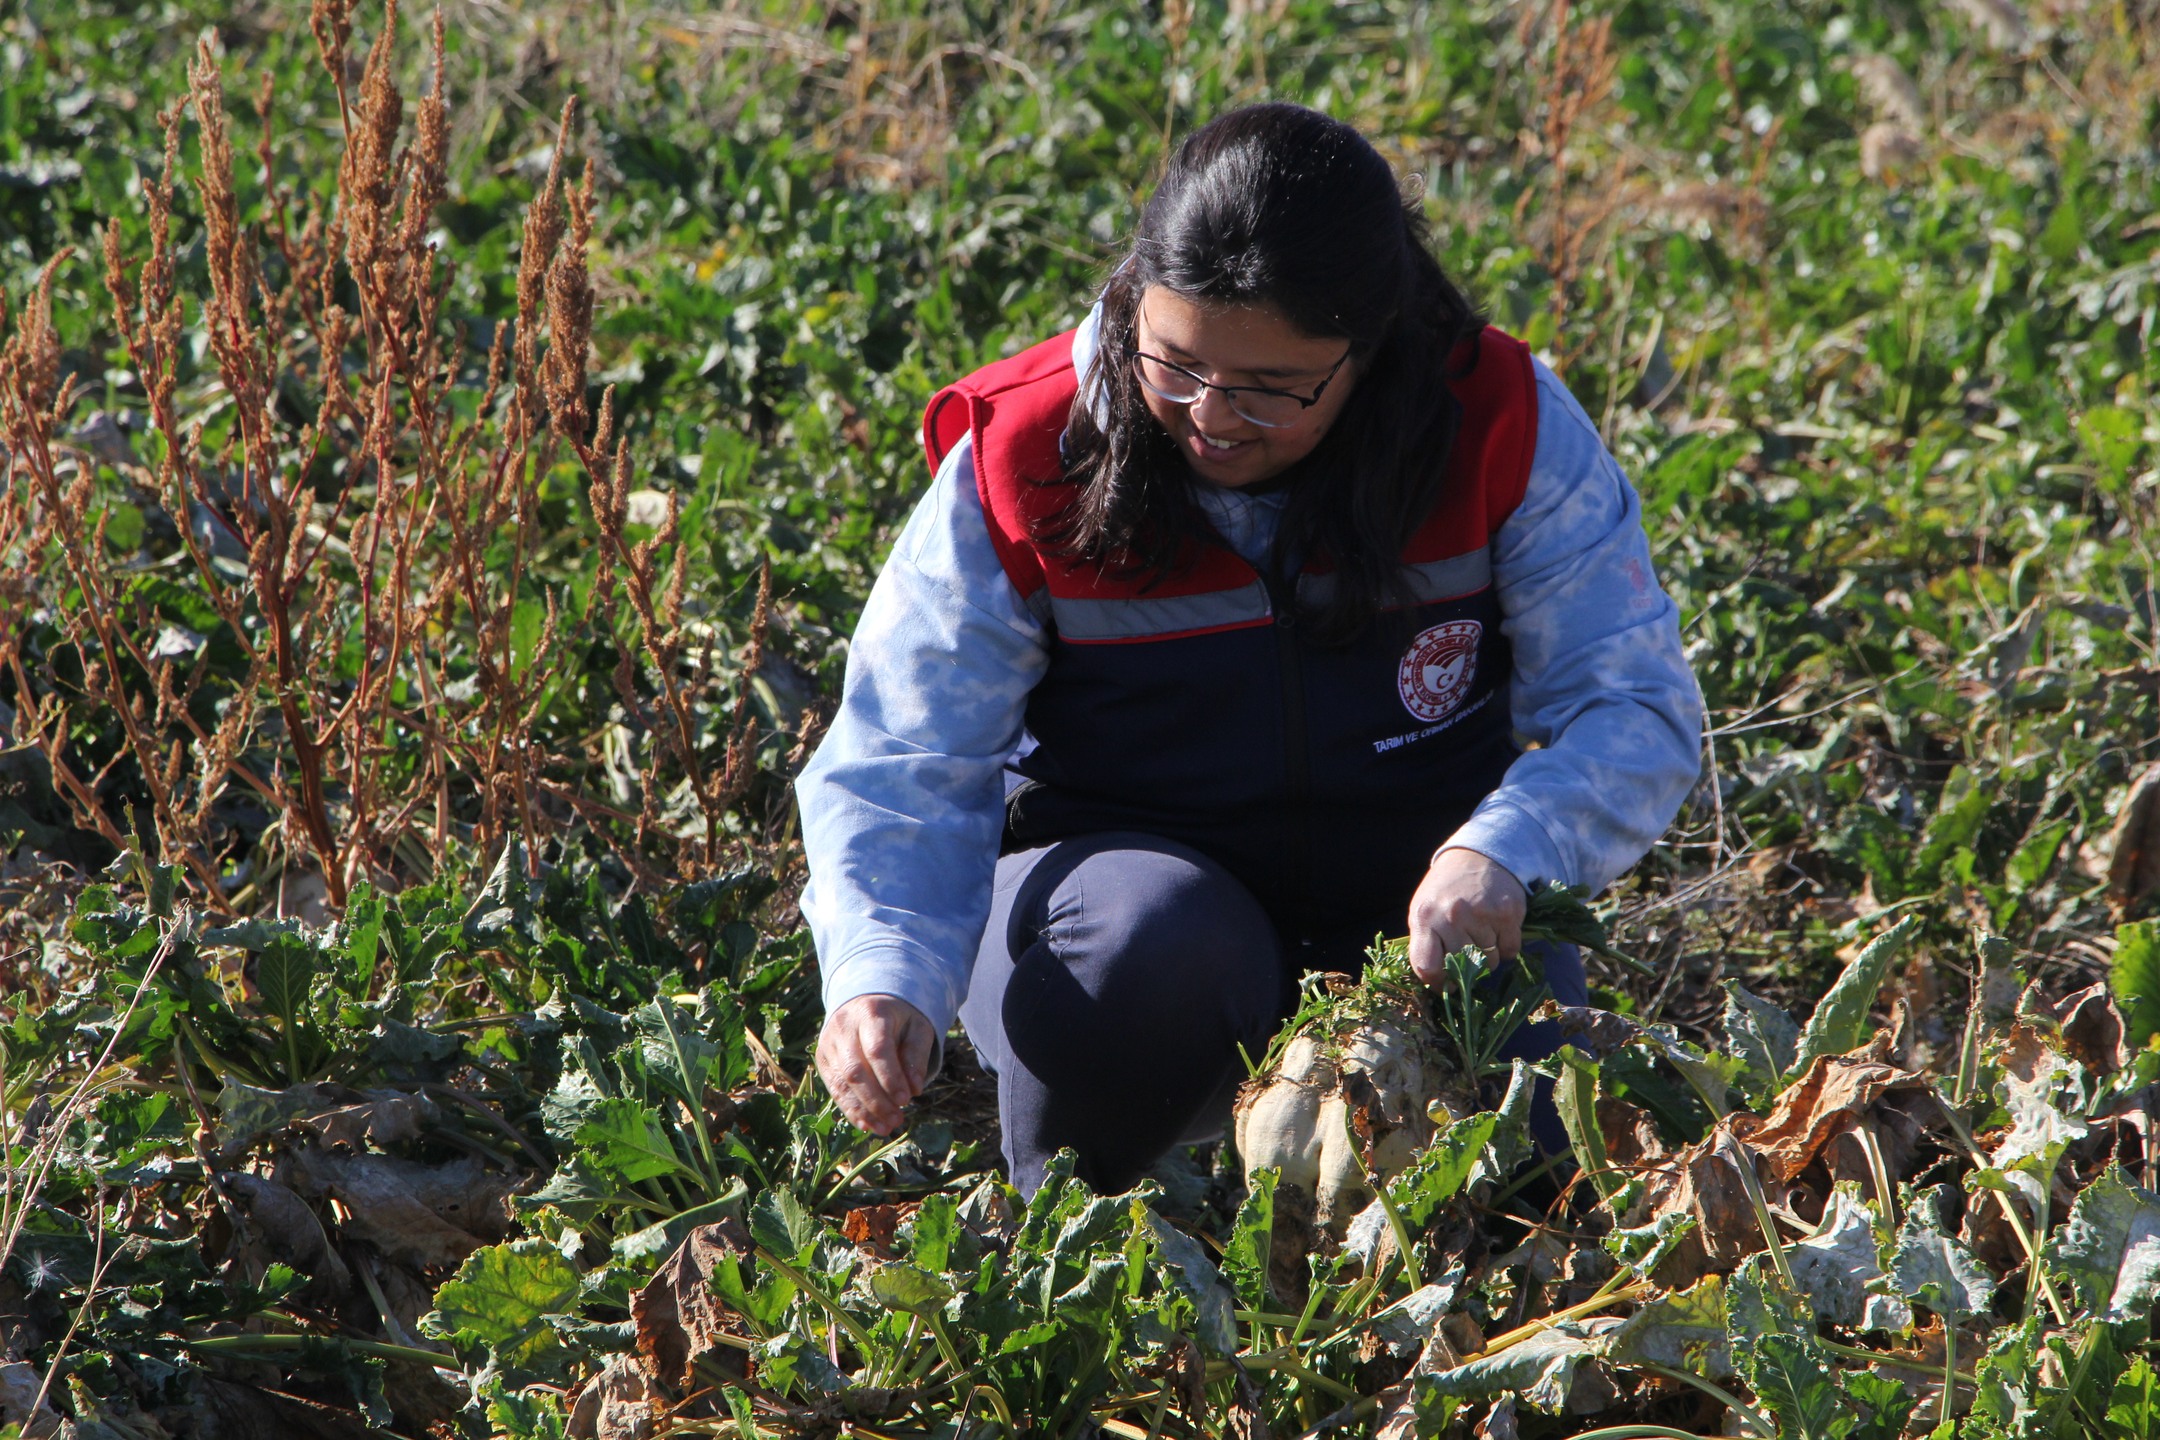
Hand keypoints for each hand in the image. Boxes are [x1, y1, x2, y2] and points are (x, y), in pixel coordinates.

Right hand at [816, 994, 935, 1135]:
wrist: (866, 1000)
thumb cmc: (897, 1017)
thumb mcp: (917, 1026)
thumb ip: (917, 1055)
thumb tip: (914, 1089)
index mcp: (871, 1013)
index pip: (877, 1050)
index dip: (890, 1078)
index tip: (905, 1101)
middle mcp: (844, 1027)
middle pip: (855, 1071)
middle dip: (876, 1101)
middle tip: (897, 1120)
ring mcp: (829, 1043)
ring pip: (842, 1083)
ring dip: (863, 1110)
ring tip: (885, 1128)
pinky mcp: (822, 1058)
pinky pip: (834, 1088)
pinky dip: (850, 1109)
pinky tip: (866, 1124)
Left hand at [1407, 848, 1528, 984]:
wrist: (1479, 854)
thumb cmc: (1447, 889)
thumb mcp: (1424, 910)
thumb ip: (1426, 943)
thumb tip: (1440, 985)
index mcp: (1425, 917)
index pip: (1426, 966)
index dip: (1437, 983)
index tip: (1446, 985)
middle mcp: (1452, 916)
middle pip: (1463, 968)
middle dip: (1466, 965)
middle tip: (1468, 946)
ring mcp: (1481, 914)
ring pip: (1489, 962)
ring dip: (1488, 954)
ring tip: (1481, 930)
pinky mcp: (1508, 913)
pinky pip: (1510, 951)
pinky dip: (1507, 946)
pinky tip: (1499, 927)